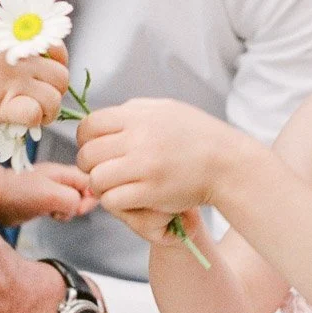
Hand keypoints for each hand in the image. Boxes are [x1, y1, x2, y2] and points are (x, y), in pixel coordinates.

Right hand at [0, 29, 69, 130]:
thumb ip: (16, 50)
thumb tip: (35, 62)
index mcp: (22, 45)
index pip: (60, 52)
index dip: (58, 65)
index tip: (47, 74)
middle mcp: (24, 62)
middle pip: (62, 79)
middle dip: (56, 93)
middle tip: (39, 102)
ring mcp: (15, 82)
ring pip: (54, 100)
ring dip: (47, 113)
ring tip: (33, 115)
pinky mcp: (4, 103)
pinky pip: (34, 114)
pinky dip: (32, 120)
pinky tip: (19, 120)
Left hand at [0, 159, 97, 224]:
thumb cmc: (20, 193)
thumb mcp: (51, 195)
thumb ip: (73, 199)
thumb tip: (78, 207)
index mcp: (66, 172)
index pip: (94, 180)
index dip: (92, 196)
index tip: (79, 207)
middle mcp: (63, 179)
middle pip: (88, 191)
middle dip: (82, 205)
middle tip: (65, 210)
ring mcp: (55, 189)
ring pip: (77, 201)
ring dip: (70, 211)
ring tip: (54, 213)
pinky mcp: (47, 200)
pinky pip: (64, 208)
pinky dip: (61, 214)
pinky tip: (50, 215)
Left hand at [76, 99, 240, 216]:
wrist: (226, 162)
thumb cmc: (197, 135)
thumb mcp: (165, 110)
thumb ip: (133, 112)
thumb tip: (103, 121)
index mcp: (138, 115)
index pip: (89, 126)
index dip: (85, 140)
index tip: (95, 149)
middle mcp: (138, 137)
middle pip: (88, 154)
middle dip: (90, 166)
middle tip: (104, 171)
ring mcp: (144, 165)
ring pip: (96, 178)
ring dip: (101, 186)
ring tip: (115, 186)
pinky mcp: (151, 191)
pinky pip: (112, 199)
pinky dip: (114, 202)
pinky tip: (128, 198)